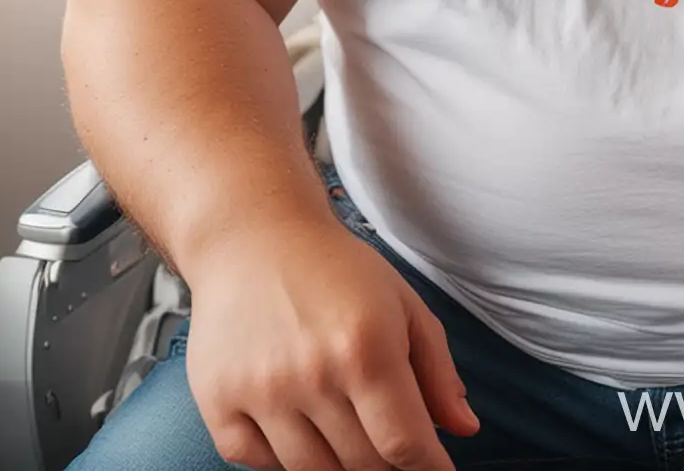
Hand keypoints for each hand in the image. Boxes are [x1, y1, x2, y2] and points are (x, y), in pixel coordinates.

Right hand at [182, 213, 478, 470]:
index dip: (428, 468)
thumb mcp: (403, 304)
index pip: (405, 444)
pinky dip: (284, 460)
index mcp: (367, 347)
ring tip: (350, 434)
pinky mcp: (219, 401)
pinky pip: (258, 464)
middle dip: (388, 465)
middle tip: (391, 444)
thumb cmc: (336, 269)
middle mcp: (313, 374)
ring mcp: (261, 392)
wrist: (255, 236)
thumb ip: (437, 371)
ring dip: (340, 466)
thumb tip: (465, 430)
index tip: (436, 470)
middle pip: (363, 465)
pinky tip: (300, 428)